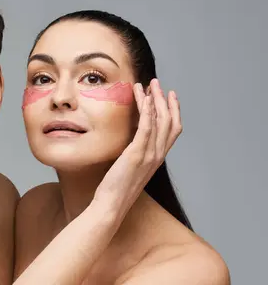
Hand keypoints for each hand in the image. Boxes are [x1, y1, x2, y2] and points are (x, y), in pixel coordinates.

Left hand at [93, 79, 181, 216]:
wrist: (112, 204)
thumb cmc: (116, 187)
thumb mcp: (130, 167)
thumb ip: (135, 152)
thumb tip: (131, 139)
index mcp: (157, 158)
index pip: (173, 130)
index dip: (174, 111)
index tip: (170, 95)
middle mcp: (157, 155)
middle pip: (169, 121)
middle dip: (165, 100)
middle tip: (158, 83)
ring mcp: (149, 154)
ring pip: (159, 121)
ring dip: (154, 99)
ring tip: (149, 85)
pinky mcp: (136, 154)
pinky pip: (146, 127)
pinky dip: (146, 111)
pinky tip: (142, 98)